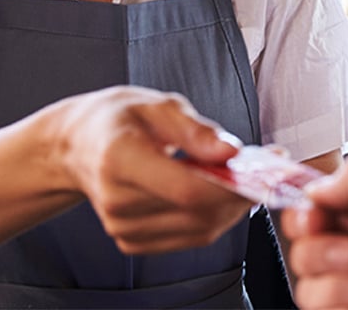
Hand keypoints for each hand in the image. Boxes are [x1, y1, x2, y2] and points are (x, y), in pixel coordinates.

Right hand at [52, 85, 253, 254]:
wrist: (78, 145)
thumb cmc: (120, 118)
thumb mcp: (158, 105)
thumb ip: (195, 130)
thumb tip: (232, 151)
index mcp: (120, 159)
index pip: (186, 190)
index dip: (232, 184)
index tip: (265, 165)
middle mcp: (117, 201)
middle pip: (198, 214)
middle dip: (242, 193)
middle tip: (269, 166)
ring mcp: (122, 226)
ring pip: (199, 230)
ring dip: (232, 206)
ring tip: (245, 175)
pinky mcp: (131, 240)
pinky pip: (187, 237)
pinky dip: (213, 217)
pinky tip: (220, 193)